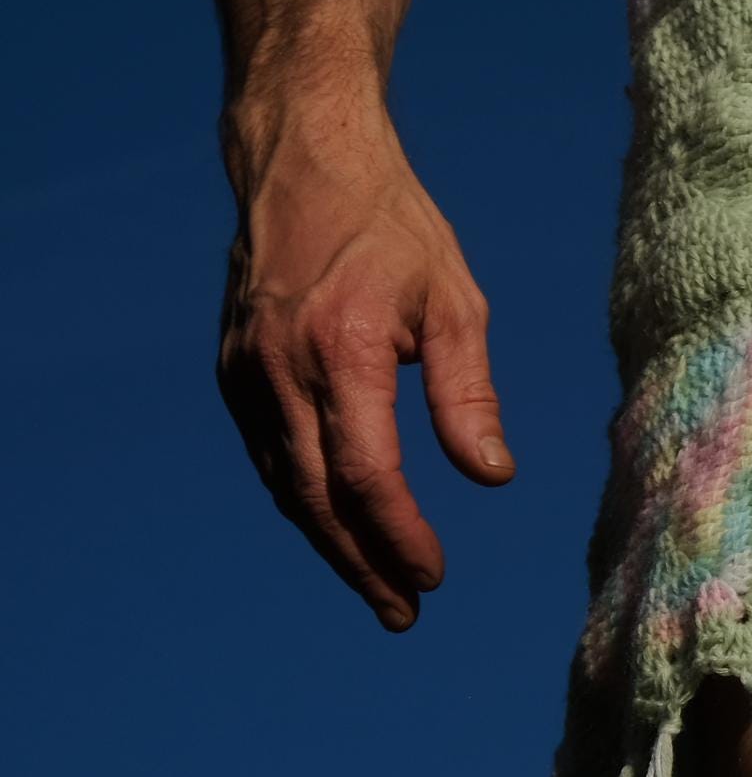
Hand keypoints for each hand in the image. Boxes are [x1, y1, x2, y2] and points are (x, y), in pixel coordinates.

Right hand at [215, 99, 512, 629]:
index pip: (364, 475)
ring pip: (284, 485)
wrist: (304, 164)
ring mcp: (245, 374)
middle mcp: (279, 371)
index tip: (433, 574)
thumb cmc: (394, 229)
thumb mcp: (453, 301)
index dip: (398, 535)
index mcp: (341, 352)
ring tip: (378, 589)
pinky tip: (337, 527)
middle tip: (405, 612)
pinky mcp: (232, 372)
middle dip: (362, 562)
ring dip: (330, 544)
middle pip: (315, 498)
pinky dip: (301, 499)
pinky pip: (268, 454)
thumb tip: (493, 477)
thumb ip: (468, 394)